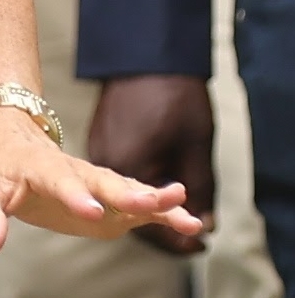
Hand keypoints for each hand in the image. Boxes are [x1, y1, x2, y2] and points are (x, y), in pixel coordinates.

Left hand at [0, 107, 202, 259]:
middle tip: (150, 204)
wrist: (15, 143)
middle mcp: (75, 170)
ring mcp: (96, 183)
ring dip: (156, 201)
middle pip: (102, 180)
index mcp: (39, 166)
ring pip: (128, 189)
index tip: (91, 213)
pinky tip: (190, 223)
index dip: (74, 195)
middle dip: (126, 193)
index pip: (57, 179)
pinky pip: (140, 205)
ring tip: (187, 215)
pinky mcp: (110, 199)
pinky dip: (163, 212)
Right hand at [86, 74, 215, 255]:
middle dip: (162, 224)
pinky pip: (113, 178)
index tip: (199, 241)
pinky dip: (136, 188)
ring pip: (120, 196)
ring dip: (149, 208)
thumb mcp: (195, 146)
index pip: (145, 220)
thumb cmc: (174, 98)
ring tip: (179, 214)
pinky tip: (156, 189)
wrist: (145, 56)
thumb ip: (200, 190)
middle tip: (193, 230)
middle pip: (129, 211)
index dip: (174, 237)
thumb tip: (204, 223)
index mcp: (122, 168)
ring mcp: (95, 152)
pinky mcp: (97, 142)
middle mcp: (99, 164)